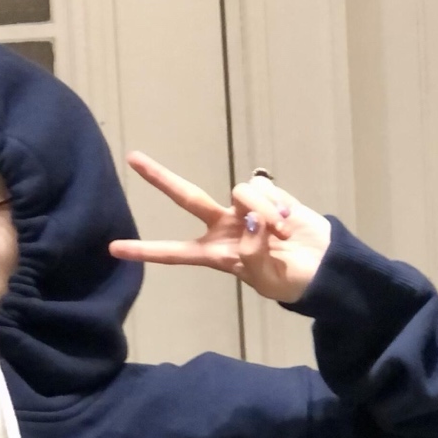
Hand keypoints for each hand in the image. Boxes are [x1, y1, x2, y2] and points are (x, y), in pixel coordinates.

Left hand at [109, 153, 331, 303]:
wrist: (322, 265)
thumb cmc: (290, 280)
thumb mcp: (267, 280)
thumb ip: (253, 253)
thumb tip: (250, 221)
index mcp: (216, 255)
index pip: (174, 253)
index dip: (145, 251)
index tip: (114, 249)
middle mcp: (223, 227)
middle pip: (187, 197)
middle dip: (160, 178)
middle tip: (132, 158)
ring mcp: (244, 208)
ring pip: (241, 193)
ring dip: (265, 212)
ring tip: (283, 234)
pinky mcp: (268, 195)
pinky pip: (263, 188)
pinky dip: (277, 204)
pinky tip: (288, 219)